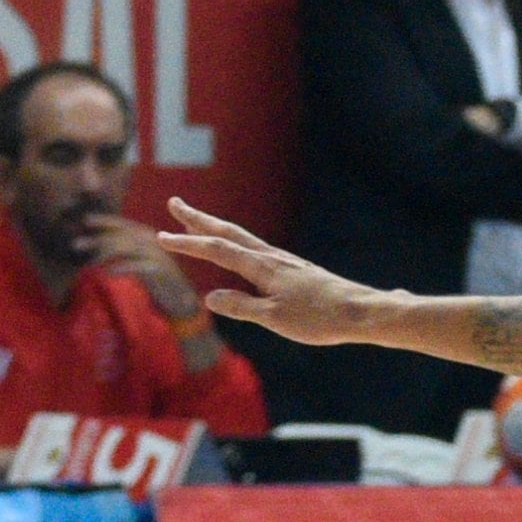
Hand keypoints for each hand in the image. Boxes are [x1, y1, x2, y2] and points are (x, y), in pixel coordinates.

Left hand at [80, 212, 208, 322]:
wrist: (182, 303)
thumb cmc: (159, 284)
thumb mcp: (143, 264)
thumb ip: (128, 253)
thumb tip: (102, 247)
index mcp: (150, 237)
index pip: (124, 224)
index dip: (105, 221)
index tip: (85, 221)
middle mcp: (155, 243)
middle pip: (121, 235)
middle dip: (97, 239)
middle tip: (76, 245)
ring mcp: (158, 256)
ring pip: (126, 248)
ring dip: (104, 253)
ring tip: (90, 262)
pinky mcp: (160, 271)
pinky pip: (136, 266)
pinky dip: (120, 268)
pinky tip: (107, 273)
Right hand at [159, 198, 405, 346]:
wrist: (360, 311)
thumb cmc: (319, 318)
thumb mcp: (275, 318)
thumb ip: (241, 306)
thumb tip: (208, 297)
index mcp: (263, 267)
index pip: (218, 249)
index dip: (188, 242)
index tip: (162, 235)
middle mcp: (271, 257)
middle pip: (228, 232)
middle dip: (198, 219)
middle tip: (174, 203)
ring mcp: (283, 261)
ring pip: (242, 239)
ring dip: (216, 228)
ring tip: (197, 222)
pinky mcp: (294, 270)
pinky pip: (255, 250)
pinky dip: (236, 243)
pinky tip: (239, 252)